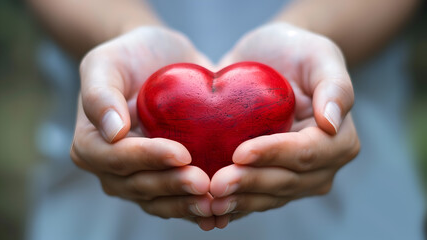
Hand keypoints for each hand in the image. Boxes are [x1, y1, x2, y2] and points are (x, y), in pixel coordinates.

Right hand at [70, 26, 216, 229]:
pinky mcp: (166, 177)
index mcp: (92, 144)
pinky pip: (178, 199)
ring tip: (217, 202)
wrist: (160, 60)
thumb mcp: (106, 62)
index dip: (148, 159)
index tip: (181, 153)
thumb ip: (99, 94)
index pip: (117, 159)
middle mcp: (113, 168)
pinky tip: (222, 212)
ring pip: (160, 201)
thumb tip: (112, 132)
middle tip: (204, 183)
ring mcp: (140, 177)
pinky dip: (198, 208)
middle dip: (172, 186)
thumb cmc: (130, 56)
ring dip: (187, 204)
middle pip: (139, 186)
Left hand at [209, 23, 359, 227]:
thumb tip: (332, 123)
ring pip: (267, 196)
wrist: (267, 60)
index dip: (274, 155)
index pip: (306, 154)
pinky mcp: (267, 179)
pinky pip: (252, 198)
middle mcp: (320, 166)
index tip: (241, 152)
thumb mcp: (318, 54)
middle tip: (216, 184)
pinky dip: (231, 205)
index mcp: (338, 140)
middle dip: (250, 184)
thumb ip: (335, 86)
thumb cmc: (295, 52)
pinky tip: (207, 209)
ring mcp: (294, 178)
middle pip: (286, 182)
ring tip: (207, 200)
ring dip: (238, 201)